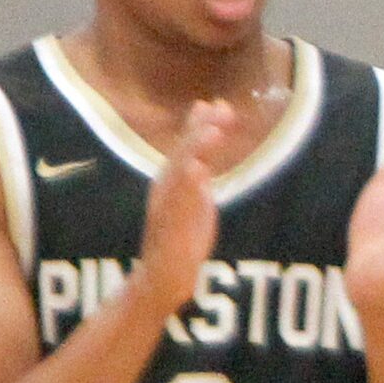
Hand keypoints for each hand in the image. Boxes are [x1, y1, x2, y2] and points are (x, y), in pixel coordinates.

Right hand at [138, 101, 233, 316]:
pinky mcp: (171, 229)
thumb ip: (200, 169)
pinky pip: (179, 205)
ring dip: (195, 150)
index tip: (218, 103)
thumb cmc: (180, 236)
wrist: (162, 278)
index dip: (201, 126)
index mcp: (171, 182)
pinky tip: (199, 171)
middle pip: (183, 154)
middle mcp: (165, 190)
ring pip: (180, 174)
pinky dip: (188, 186)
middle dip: (201, 131)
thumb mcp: (194, 197)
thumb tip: (209, 142)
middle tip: (221, 109)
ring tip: (212, 132)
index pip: (186, 148)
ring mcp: (166, 208)